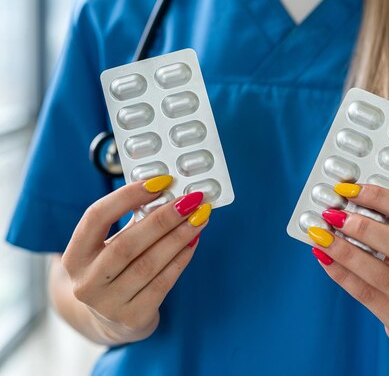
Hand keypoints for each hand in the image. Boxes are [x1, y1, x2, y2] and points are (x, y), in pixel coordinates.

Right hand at [61, 176, 210, 343]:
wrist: (113, 321)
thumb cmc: (115, 271)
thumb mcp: (109, 247)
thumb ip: (131, 221)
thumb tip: (170, 192)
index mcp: (74, 257)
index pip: (96, 217)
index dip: (128, 196)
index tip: (160, 181)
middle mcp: (86, 283)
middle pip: (128, 244)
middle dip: (164, 218)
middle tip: (191, 200)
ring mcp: (109, 304)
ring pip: (149, 263)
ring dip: (179, 237)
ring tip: (200, 218)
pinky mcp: (133, 318)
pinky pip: (163, 283)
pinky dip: (181, 259)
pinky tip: (194, 241)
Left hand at [308, 183, 388, 350]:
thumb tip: (349, 204)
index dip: (382, 199)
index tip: (351, 189)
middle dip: (363, 227)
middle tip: (334, 214)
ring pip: (379, 274)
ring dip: (345, 251)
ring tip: (321, 235)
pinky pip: (365, 294)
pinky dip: (341, 274)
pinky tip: (324, 257)